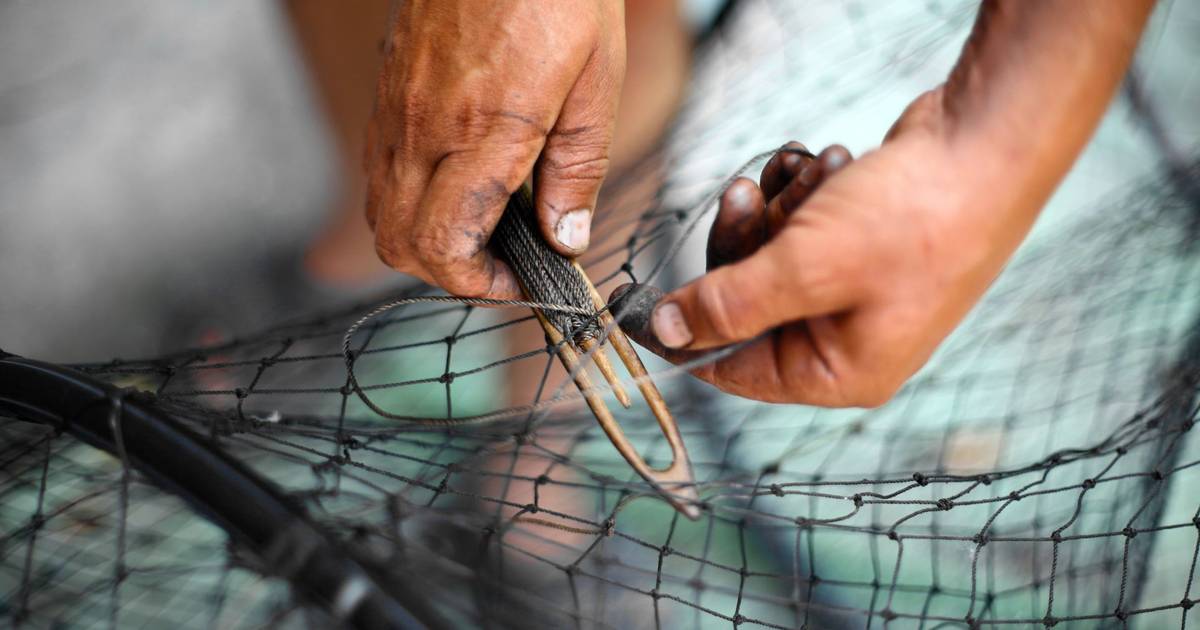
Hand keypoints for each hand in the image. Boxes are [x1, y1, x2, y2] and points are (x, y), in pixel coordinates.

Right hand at [365, 0, 624, 297]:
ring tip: (482, 228)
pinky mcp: (388, 87)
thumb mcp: (596, 87)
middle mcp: (423, 125)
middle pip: (400, 243)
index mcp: (483, 129)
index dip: (479, 285)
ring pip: (380, 211)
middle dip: (449, 273)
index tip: (518, 282)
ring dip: (425, 238)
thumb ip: (577, 170)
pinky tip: (459, 180)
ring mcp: (396, 106)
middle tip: (501, 265)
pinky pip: (379, 167)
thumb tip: (564, 239)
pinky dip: (409, 197)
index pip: (445, 244)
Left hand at [613, 93, 1045, 405]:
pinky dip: (801, 194)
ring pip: (769, 257)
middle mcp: (847, 343)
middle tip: (744, 198)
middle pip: (744, 306)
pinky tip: (826, 165)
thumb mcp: (803, 269)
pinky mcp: (860, 246)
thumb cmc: (914, 218)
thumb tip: (665, 334)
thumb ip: (727, 305)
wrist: (988, 142)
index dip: (685, 332)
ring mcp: (856, 293)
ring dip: (777, 210)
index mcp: (838, 373)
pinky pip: (800, 227)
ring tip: (816, 177)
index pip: (732, 370)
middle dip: (742, 245)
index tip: (637, 299)